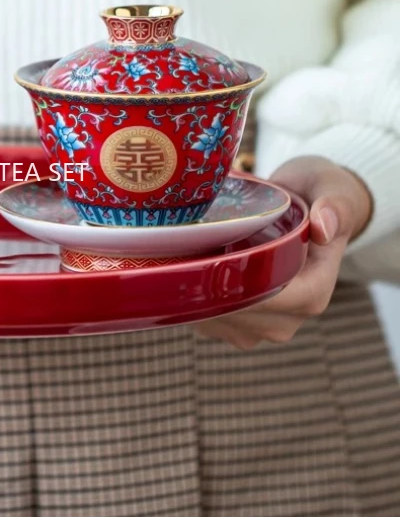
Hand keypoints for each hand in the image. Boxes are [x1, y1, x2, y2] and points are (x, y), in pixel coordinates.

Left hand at [194, 156, 372, 349]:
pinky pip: (203, 319)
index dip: (231, 278)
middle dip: (205, 280)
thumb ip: (332, 206)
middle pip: (235, 311)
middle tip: (183, 244)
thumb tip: (323, 228)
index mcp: (313, 295)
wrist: (304, 204)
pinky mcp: (234, 327)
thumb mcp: (329, 188)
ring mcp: (259, 328)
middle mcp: (287, 321)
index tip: (204, 250)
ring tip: (185, 250)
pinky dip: (189, 294)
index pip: (267, 299)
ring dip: (193, 287)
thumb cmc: (317, 194)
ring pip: (214, 319)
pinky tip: (185, 264)